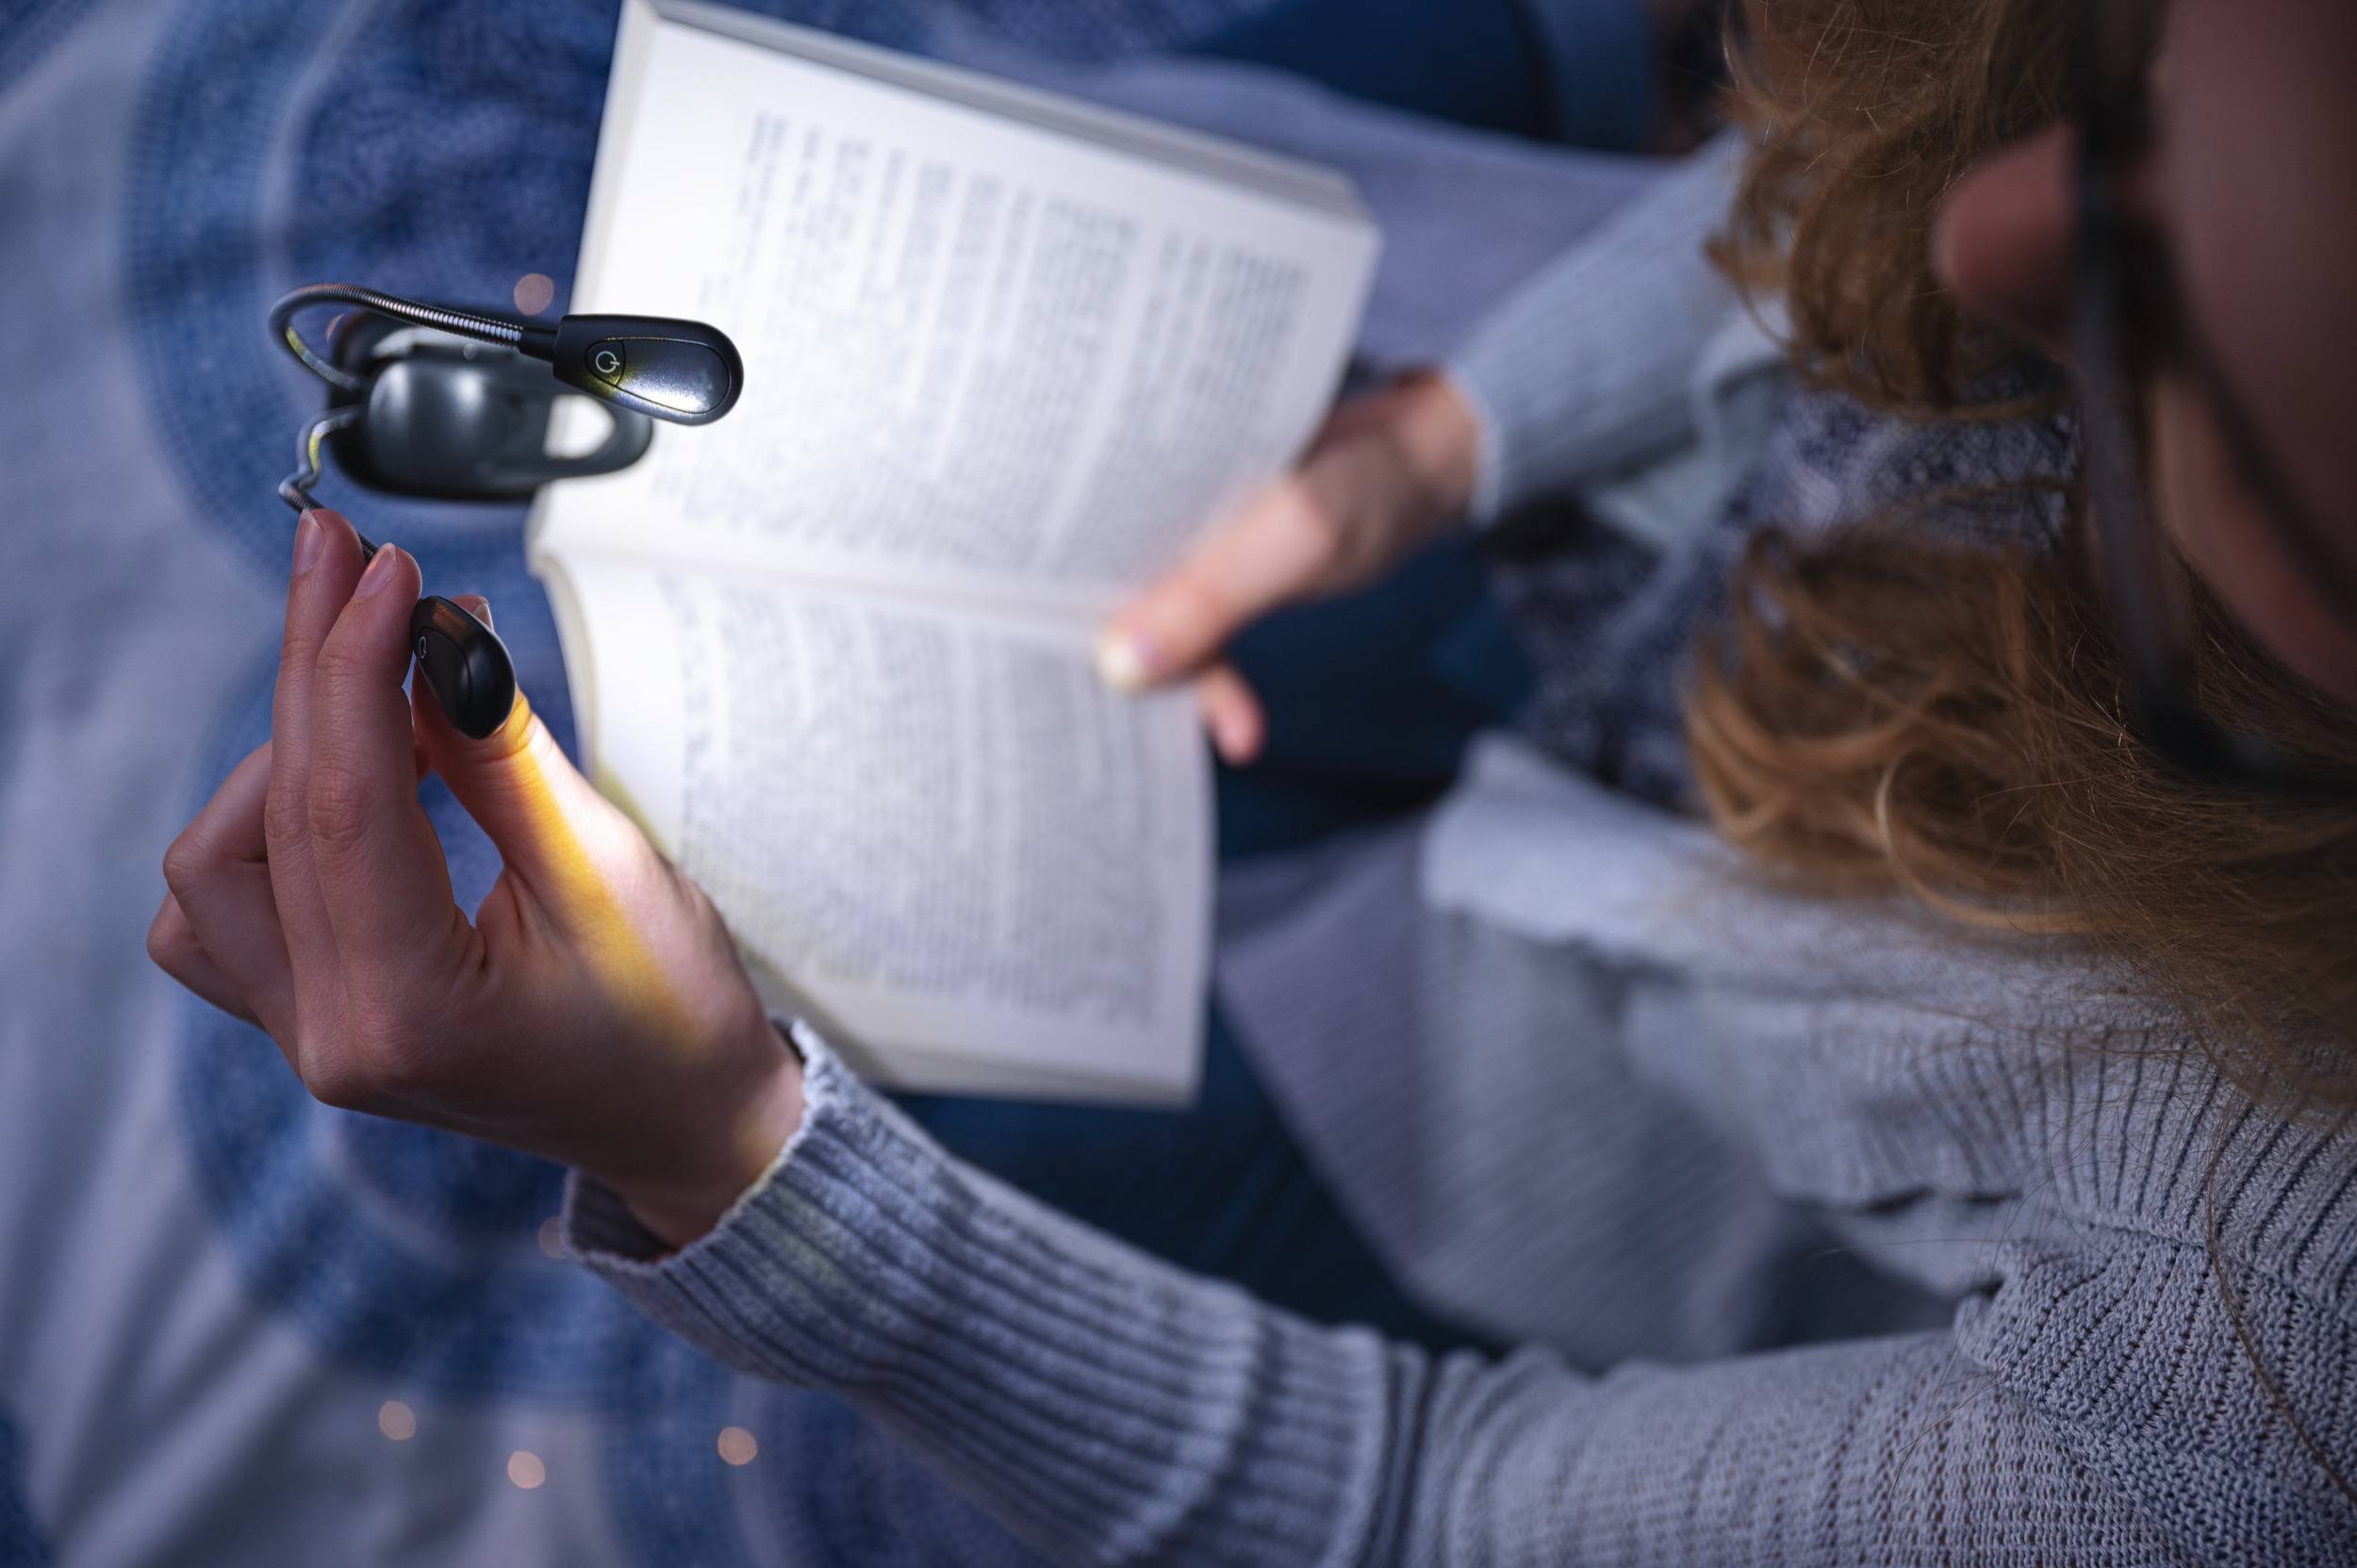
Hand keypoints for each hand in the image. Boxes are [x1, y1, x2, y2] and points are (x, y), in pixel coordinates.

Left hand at [147, 511, 801, 1248]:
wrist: (686, 1120)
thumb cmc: (674, 1017)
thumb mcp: (608, 871)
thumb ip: (500, 755)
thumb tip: (435, 639)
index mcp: (409, 1014)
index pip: (341, 803)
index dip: (354, 664)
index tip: (383, 570)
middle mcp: (332, 1036)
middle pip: (268, 816)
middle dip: (315, 672)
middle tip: (357, 565)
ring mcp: (310, 1034)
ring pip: (220, 861)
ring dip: (284, 755)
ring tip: (380, 689)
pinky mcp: (312, 1016)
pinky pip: (229, 907)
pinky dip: (267, 824)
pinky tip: (349, 777)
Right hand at [1094, 371, 1480, 763]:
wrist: (1438, 462)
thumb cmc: (1370, 480)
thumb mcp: (1295, 541)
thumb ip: (1210, 598)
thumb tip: (1117, 668)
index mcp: (1149, 474)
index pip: (1073, 548)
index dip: (1055, 613)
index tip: (1056, 686)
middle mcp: (1156, 506)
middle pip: (1101, 591)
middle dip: (1116, 665)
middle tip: (1134, 739)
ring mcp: (1189, 539)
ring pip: (1152, 619)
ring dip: (1179, 682)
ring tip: (1229, 733)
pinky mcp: (1223, 570)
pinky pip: (1194, 630)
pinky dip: (1213, 678)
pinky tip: (1239, 728)